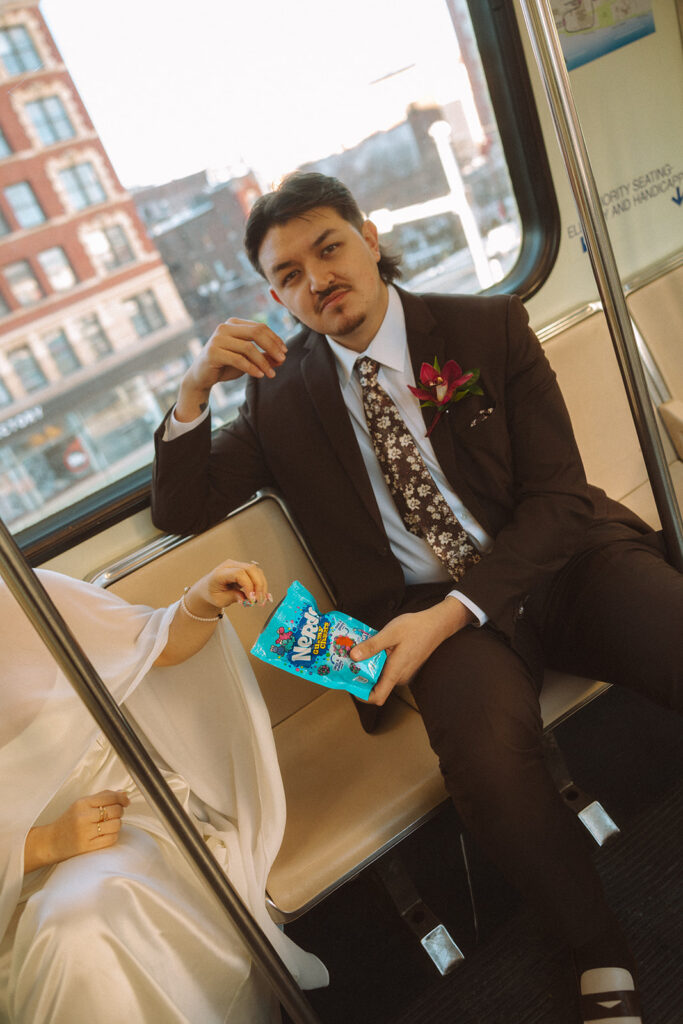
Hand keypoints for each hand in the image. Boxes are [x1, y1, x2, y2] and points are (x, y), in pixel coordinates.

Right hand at [25, 790, 129, 872]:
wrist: (50, 842)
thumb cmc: (68, 822)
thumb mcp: (81, 804)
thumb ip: (102, 797)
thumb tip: (124, 793)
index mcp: (82, 803)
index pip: (110, 796)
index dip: (122, 798)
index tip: (125, 801)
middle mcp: (84, 817)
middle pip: (115, 810)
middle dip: (119, 811)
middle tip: (114, 814)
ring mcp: (86, 832)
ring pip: (116, 824)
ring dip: (117, 824)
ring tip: (109, 824)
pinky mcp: (88, 846)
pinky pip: (111, 839)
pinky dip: (113, 835)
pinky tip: (106, 834)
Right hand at [176, 319, 287, 420]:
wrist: (201, 377)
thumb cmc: (225, 366)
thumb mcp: (248, 360)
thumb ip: (263, 357)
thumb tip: (282, 359)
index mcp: (234, 324)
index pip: (260, 327)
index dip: (275, 339)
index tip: (284, 352)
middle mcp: (225, 327)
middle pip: (256, 332)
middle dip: (272, 346)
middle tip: (282, 360)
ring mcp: (218, 338)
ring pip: (248, 347)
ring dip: (263, 362)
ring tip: (271, 374)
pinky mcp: (213, 352)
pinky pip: (238, 359)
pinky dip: (251, 368)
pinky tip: (260, 375)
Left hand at [188, 559, 271, 614]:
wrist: (208, 589)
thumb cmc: (212, 594)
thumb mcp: (220, 600)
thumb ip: (233, 597)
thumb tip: (246, 598)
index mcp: (220, 573)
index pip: (239, 573)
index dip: (248, 586)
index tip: (252, 599)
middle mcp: (230, 565)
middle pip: (251, 569)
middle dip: (258, 585)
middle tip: (260, 601)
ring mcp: (238, 565)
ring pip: (256, 571)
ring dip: (262, 586)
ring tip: (261, 600)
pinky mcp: (244, 568)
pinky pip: (257, 574)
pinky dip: (261, 584)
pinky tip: (262, 595)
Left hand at [350, 597, 473, 705]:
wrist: (437, 624)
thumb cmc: (416, 628)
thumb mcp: (391, 633)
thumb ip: (372, 646)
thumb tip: (353, 656)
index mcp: (395, 672)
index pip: (377, 697)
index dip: (361, 694)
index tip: (349, 682)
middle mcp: (400, 677)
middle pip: (376, 686)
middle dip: (360, 676)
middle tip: (347, 661)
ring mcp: (404, 672)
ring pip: (381, 676)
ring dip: (369, 667)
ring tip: (358, 651)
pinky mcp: (405, 666)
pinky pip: (388, 669)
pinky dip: (378, 661)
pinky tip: (373, 647)